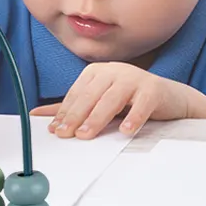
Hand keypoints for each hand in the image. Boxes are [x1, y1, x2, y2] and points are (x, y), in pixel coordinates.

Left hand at [30, 62, 205, 136]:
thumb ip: (71, 107)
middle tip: (66, 134)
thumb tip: (36, 115)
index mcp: (96, 72)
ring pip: (111, 99)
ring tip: (86, 135)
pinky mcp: (154, 89)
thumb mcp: (98, 102)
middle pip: (90, 95)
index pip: (76, 93)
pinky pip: (141, 104)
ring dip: (97, 118)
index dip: (64, 112)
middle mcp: (113, 71)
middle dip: (76, 116)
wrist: (170, 98)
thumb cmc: (129, 100)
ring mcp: (134, 77)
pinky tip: (125, 130)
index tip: (55, 131)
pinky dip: (133, 117)